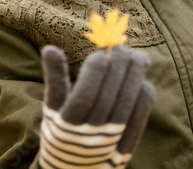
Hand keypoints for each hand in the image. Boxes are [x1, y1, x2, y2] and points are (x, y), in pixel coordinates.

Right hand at [39, 44, 155, 168]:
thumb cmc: (62, 131)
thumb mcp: (52, 108)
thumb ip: (55, 78)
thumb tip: (49, 48)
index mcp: (66, 125)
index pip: (84, 95)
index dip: (94, 72)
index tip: (99, 54)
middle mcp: (89, 134)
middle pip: (109, 97)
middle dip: (118, 68)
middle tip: (122, 48)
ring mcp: (110, 141)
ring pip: (127, 104)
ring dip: (135, 77)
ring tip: (139, 56)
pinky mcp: (126, 144)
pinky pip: (140, 117)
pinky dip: (143, 96)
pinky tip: (142, 80)